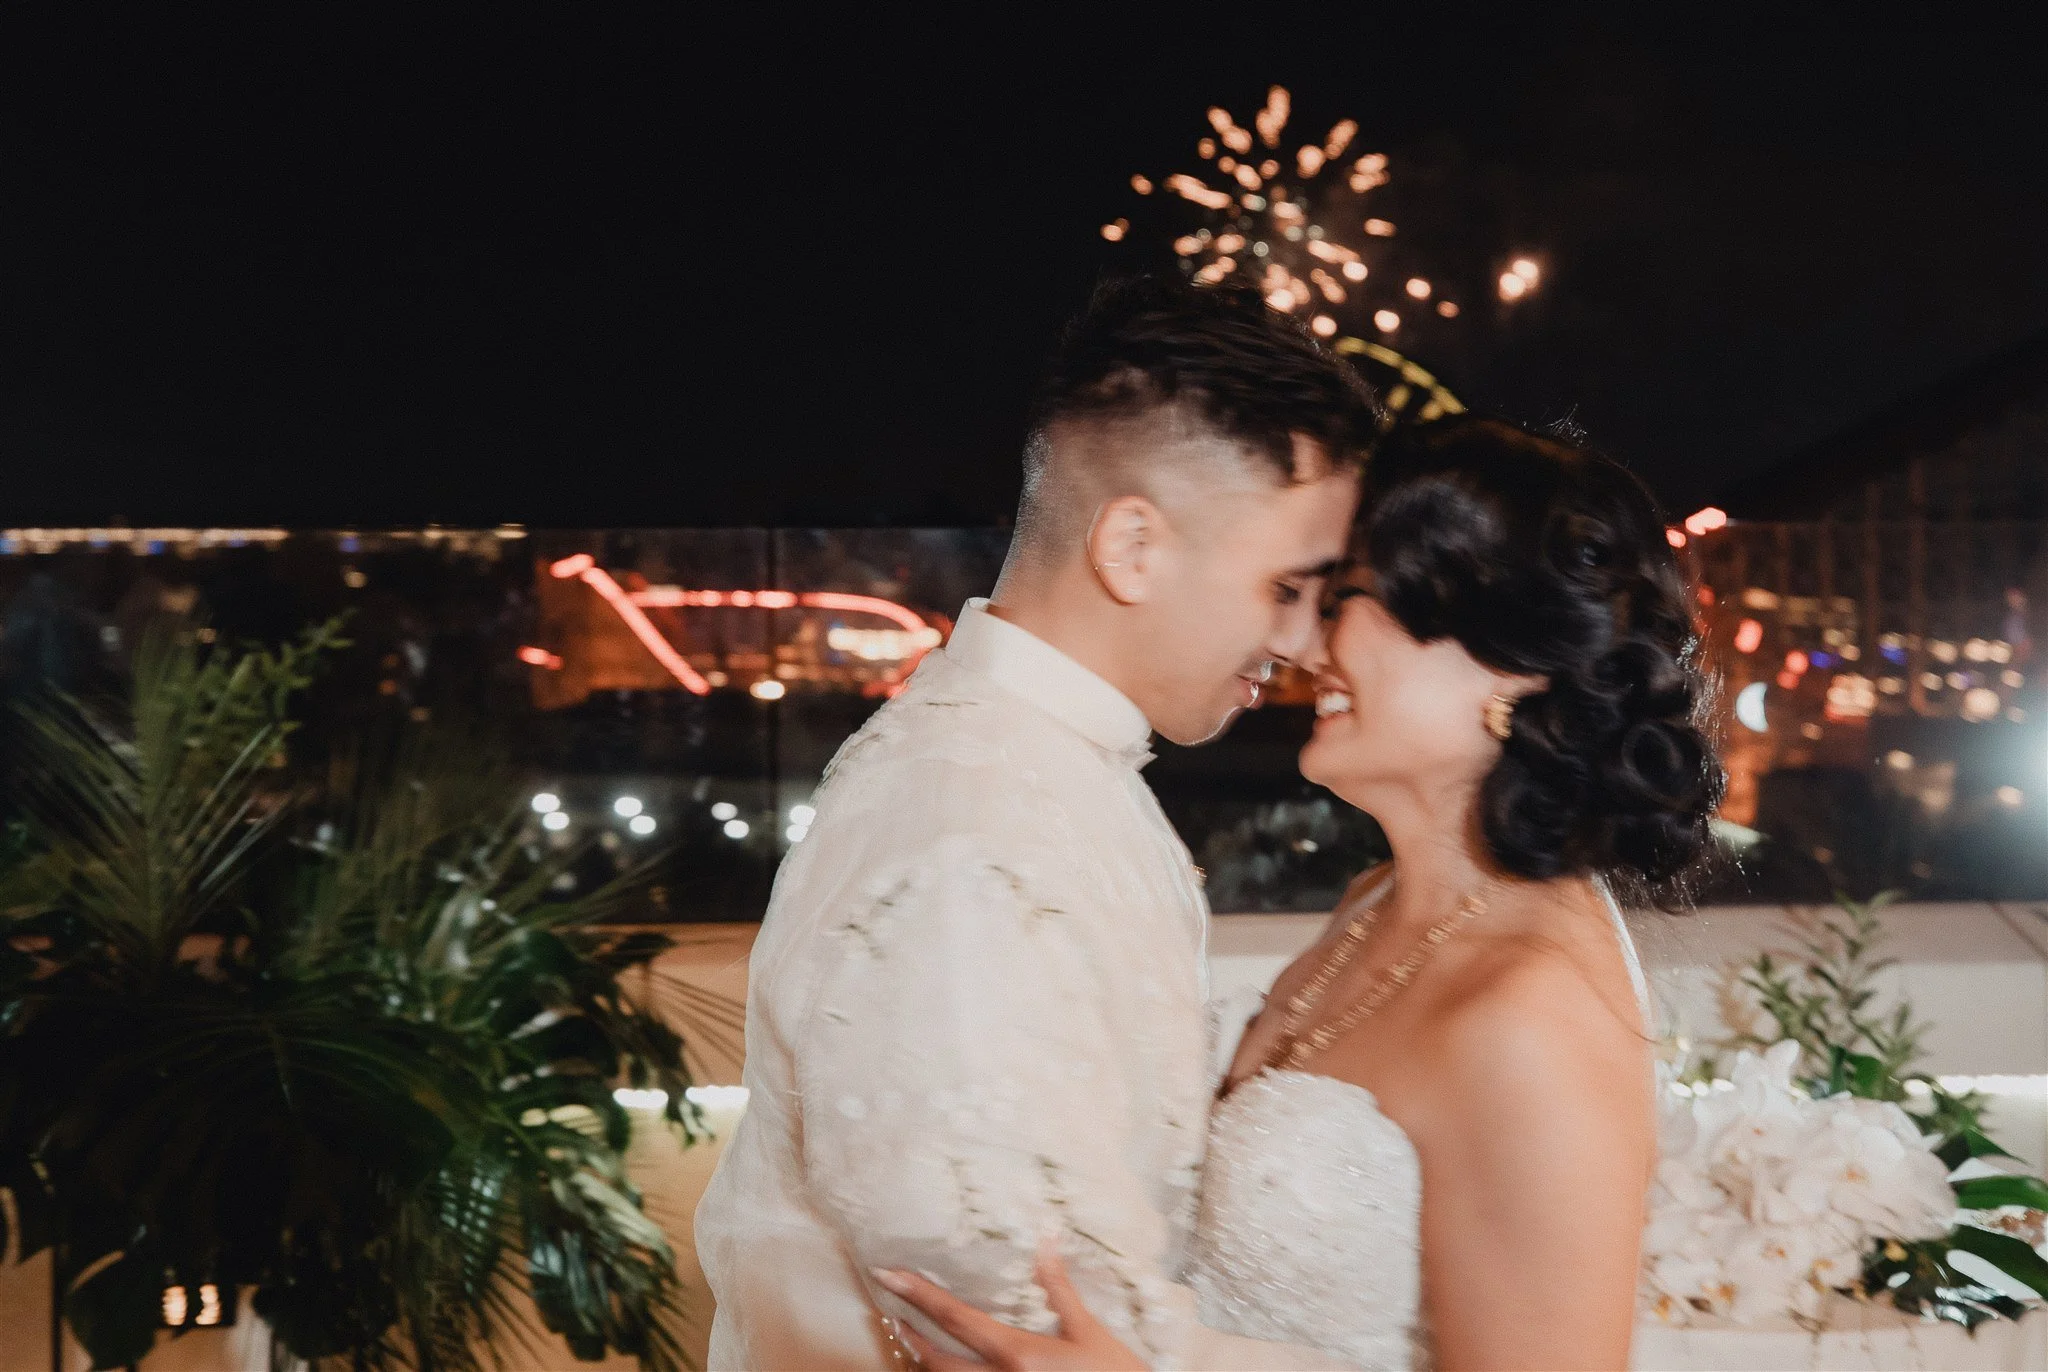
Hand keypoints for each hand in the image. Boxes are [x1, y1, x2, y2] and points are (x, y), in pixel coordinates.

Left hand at [871, 1245, 1147, 1370]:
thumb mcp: (1089, 1332)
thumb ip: (1060, 1289)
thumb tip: (1046, 1238)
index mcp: (1016, 1354)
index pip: (954, 1318)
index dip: (916, 1294)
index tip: (886, 1273)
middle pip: (937, 1360)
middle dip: (910, 1335)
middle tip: (889, 1312)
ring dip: (924, 1360)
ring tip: (912, 1340)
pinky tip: (952, 1366)